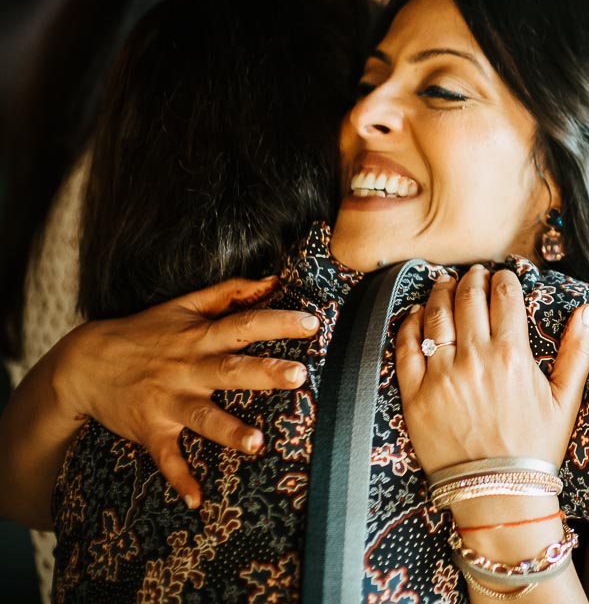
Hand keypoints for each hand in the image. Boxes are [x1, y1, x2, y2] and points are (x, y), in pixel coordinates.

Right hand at [52, 276, 319, 507]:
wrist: (83, 364)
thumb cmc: (145, 332)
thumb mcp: (183, 305)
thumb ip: (229, 292)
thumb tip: (275, 279)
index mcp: (200, 337)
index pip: (245, 324)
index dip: (278, 323)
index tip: (313, 323)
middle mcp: (187, 369)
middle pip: (231, 370)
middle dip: (265, 373)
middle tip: (300, 376)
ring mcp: (168, 402)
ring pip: (203, 417)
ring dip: (229, 431)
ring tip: (257, 444)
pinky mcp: (150, 430)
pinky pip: (166, 459)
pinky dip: (180, 479)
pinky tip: (197, 500)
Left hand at [396, 265, 588, 473]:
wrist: (498, 493)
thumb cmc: (535, 448)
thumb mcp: (565, 400)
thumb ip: (577, 351)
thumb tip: (587, 311)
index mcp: (513, 355)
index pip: (504, 296)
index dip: (503, 278)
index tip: (502, 275)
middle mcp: (475, 359)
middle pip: (468, 298)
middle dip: (472, 278)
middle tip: (473, 273)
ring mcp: (441, 376)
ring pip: (436, 315)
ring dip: (441, 292)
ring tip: (446, 285)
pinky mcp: (415, 395)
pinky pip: (406, 348)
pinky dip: (410, 325)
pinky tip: (416, 315)